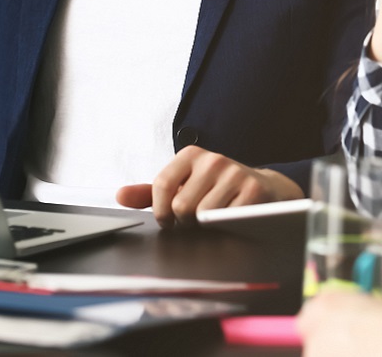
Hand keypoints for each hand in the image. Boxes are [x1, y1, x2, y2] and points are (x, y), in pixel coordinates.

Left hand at [115, 146, 301, 228]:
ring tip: (213, 221)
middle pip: (181, 206)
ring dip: (205, 227)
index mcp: (190, 155)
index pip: (161, 186)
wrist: (262, 188)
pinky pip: (228, 219)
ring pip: (204, 215)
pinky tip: (231, 221)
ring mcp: (234, 173)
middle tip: (195, 222)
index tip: (167, 221)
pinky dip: (226, 227)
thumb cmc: (214, 189)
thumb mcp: (183, 185)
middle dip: (185, 223)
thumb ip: (150, 193)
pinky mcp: (253, 189)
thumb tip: (119, 196)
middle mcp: (212, 159)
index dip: (160, 212)